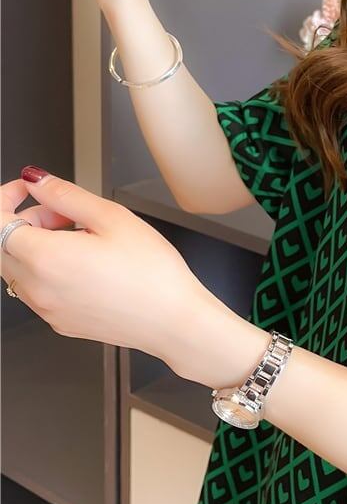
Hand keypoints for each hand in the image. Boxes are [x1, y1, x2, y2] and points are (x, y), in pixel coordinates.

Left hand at [0, 166, 249, 383]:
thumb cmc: (152, 274)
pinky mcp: (60, 321)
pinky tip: (86, 263)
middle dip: (24, 220)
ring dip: (36, 245)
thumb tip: (38, 181)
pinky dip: (48, 268)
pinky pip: (36, 289)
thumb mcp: (113, 218)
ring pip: (17, 267)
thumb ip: (67, 195)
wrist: (173, 320)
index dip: (6, 198)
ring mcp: (46, 309)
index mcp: (45, 258)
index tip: (26, 189)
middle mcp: (37, 288)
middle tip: (63, 212)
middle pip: (2, 245)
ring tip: (81, 237)